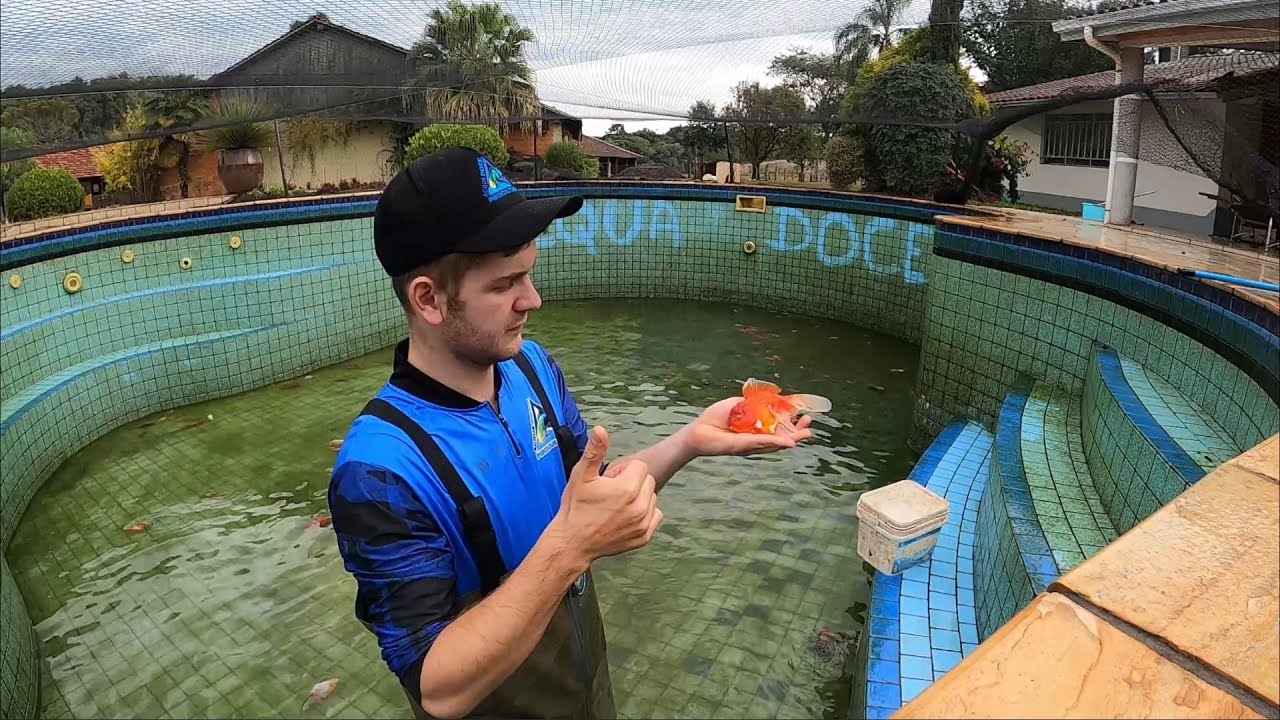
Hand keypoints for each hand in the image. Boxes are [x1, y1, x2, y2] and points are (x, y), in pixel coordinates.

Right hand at [553, 426, 663, 564]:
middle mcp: (640, 506)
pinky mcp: (644, 537)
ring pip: (652, 498)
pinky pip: (655, 516)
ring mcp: (643, 524)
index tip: (608, 481)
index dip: (622, 471)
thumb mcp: (581, 476)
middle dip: (632, 482)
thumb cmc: (575, 507)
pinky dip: (644, 514)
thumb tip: (601, 429)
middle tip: (611, 493)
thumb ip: (594, 451)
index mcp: (627, 488)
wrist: (572, 543)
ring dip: (638, 498)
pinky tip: (625, 517)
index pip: (639, 466)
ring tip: (616, 506)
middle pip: (647, 481)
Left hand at [682, 397, 813, 457]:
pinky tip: (789, 442)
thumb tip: (766, 398)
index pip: (778, 427)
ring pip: (776, 444)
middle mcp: (756, 439)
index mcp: (756, 428)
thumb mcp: (736, 404)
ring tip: (806, 434)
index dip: (792, 423)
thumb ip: (751, 402)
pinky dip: (776, 442)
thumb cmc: (714, 417)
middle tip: (810, 428)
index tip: (805, 414)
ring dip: (792, 439)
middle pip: (781, 438)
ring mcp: (751, 444)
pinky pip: (763, 443)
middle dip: (797, 434)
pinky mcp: (744, 447)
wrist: (698, 430)